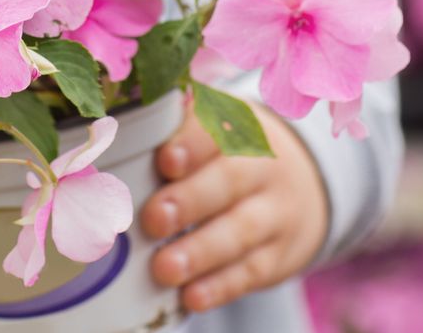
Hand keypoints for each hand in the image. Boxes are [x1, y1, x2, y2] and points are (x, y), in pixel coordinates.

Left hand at [142, 101, 328, 313]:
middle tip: (153, 218)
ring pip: (241, 230)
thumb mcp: (217, 129)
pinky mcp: (278, 255)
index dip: (192, 144)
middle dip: (190, 200)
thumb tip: (116, 133)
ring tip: (165, 268)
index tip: (166, 161)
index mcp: (239, 126)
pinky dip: (221, 286)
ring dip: (201, 251)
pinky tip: (192, 296)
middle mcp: (262, 165)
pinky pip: (252, 271)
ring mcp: (275, 212)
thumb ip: (175, 127)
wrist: (306, 182)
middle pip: (230, 179)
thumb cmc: (232, 154)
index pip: (217, 129)